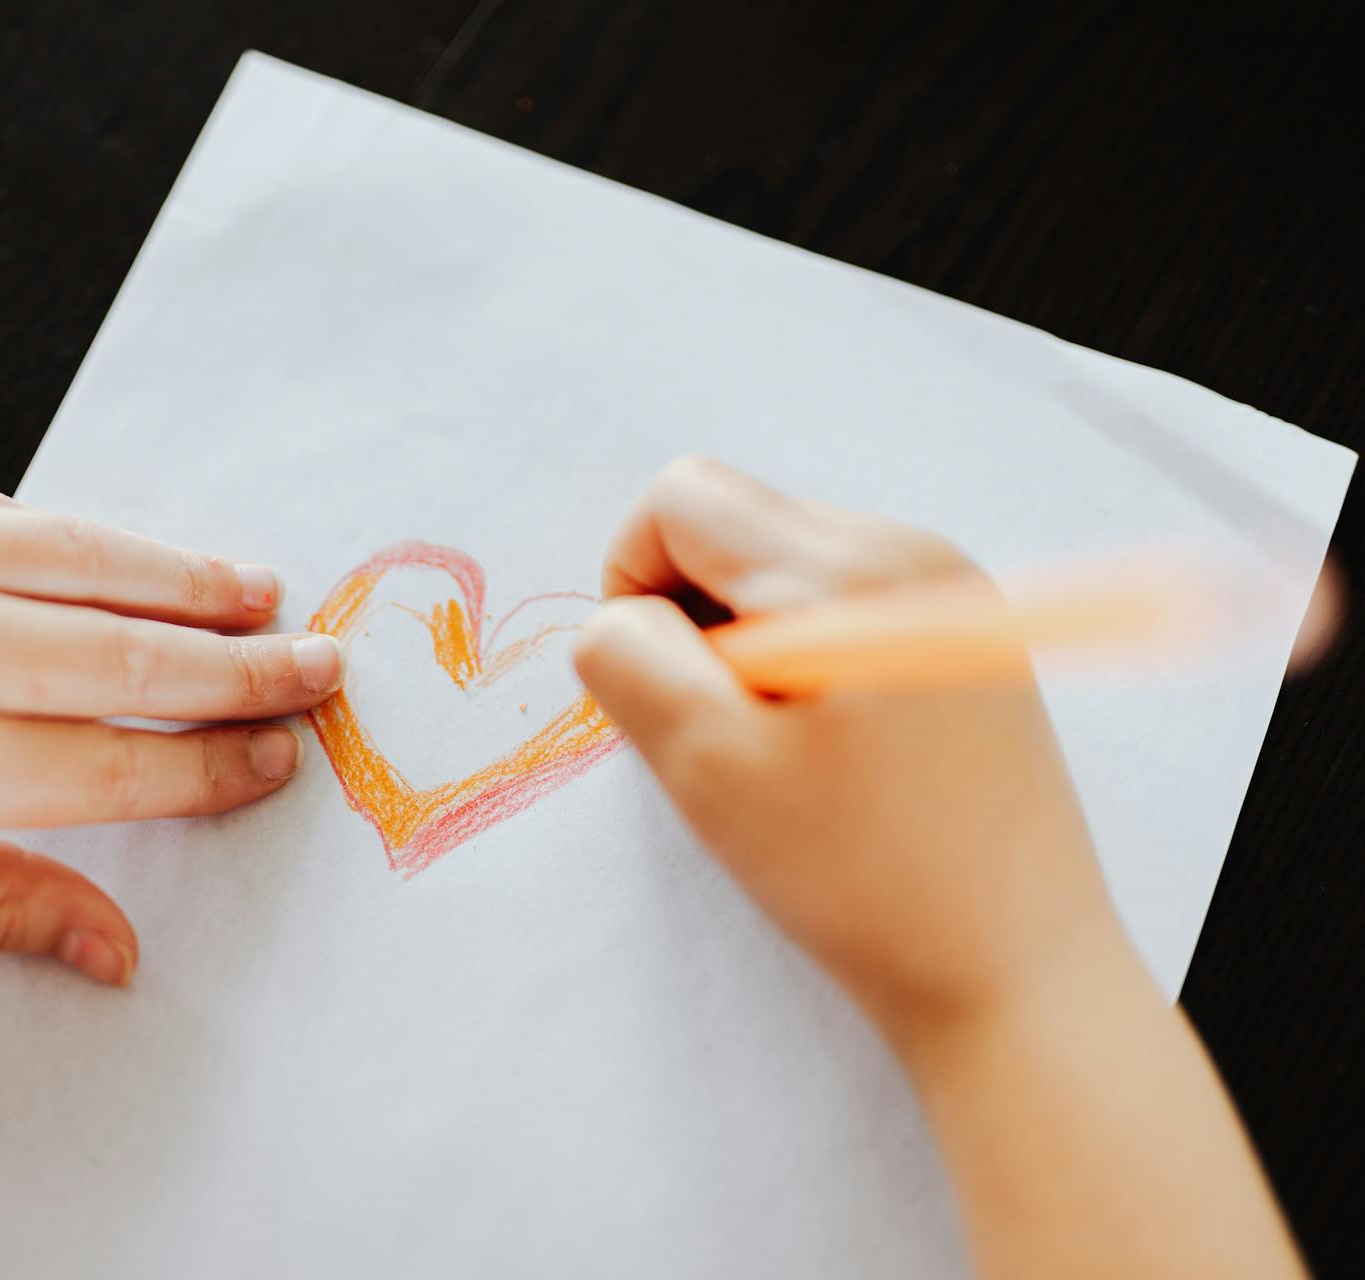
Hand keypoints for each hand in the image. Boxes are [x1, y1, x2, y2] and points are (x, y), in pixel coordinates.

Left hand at [0, 445, 344, 985]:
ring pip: (92, 557)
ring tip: (262, 590)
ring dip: (188, 579)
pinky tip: (114, 557)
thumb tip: (118, 950)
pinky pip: (0, 506)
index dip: (213, 767)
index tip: (281, 759)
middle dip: (243, 668)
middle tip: (325, 665)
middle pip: (133, 656)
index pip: (115, 764)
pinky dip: (69, 538)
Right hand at [572, 457, 1120, 1041]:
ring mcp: (954, 593)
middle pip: (737, 522)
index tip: (657, 687)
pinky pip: (842, 605)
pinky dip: (802, 661)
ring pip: (784, 566)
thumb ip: (630, 659)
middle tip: (724, 735)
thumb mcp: (709, 766)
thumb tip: (623, 615)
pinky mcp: (969, 641)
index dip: (630, 581)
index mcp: (848, 566)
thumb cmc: (858, 875)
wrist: (1016, 971)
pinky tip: (832, 755)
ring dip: (746, 643)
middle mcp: (913, 550)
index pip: (682, 498)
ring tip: (782, 754)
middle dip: (693, 615)